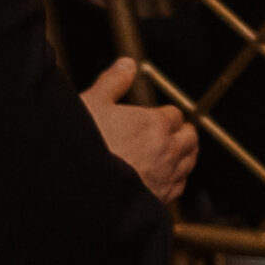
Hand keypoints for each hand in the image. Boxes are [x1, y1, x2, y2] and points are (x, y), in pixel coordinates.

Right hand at [78, 56, 196, 201]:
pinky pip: (178, 187)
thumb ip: (113, 82)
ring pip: (188, 163)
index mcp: (156, 124)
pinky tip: (162, 179)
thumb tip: (127, 64)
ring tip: (169, 154)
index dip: (164, 115)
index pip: (174, 115)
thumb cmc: (82, 146)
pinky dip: (174, 180)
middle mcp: (168, 151)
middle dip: (182, 133)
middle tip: (169, 133)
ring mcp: (166, 178)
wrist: (75, 190)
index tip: (155, 117)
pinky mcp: (159, 200)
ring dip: (183, 156)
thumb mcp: (91, 104)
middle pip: (189, 138)